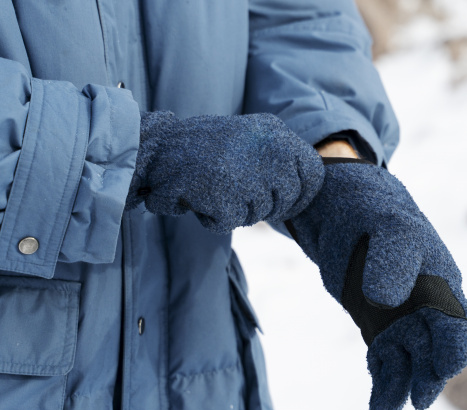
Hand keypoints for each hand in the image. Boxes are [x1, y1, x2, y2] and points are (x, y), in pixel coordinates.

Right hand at [127, 111, 323, 233]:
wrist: (152, 146)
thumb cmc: (198, 145)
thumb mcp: (245, 137)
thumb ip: (272, 157)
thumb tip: (298, 189)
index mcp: (274, 131)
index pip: (313, 172)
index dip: (301, 192)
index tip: (286, 200)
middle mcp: (269, 149)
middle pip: (289, 197)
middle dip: (266, 205)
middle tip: (236, 193)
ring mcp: (249, 173)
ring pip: (260, 212)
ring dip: (236, 209)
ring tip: (211, 187)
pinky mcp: (228, 195)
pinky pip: (231, 220)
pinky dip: (213, 216)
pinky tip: (199, 198)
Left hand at [281, 159, 466, 409]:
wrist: (341, 209)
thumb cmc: (372, 211)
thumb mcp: (385, 226)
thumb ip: (391, 259)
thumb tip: (388, 300)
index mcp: (441, 281)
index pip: (459, 322)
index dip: (455, 346)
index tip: (443, 367)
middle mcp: (428, 306)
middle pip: (438, 353)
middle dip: (429, 378)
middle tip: (414, 400)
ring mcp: (403, 320)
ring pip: (412, 365)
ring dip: (402, 390)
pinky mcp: (379, 331)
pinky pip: (388, 367)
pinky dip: (384, 389)